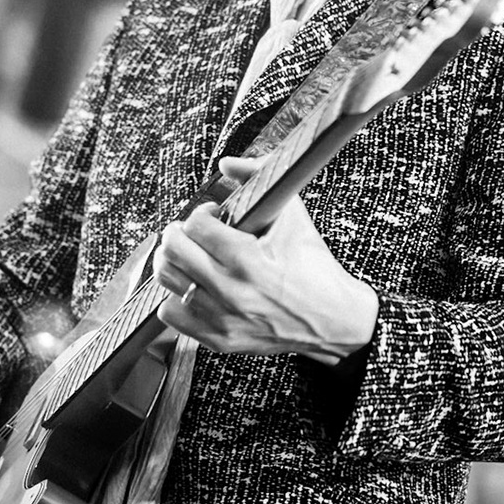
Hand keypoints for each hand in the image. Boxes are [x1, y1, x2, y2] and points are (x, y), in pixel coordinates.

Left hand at [153, 156, 378, 361]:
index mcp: (248, 259)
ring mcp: (223, 318)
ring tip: (191, 255)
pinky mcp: (219, 339)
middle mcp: (231, 291)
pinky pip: (170, 314)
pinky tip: (193, 285)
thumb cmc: (314, 267)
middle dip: (180, 232)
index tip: (214, 215)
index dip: (203, 212)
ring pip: (168, 279)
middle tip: (193, 232)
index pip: (196, 225)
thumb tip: (226, 163)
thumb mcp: (293, 216)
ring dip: (175, 260)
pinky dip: (176, 296)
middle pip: (174, 250)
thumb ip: (259, 178)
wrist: (335, 320)